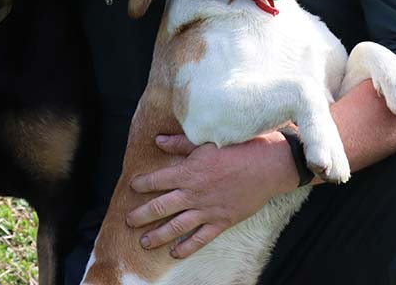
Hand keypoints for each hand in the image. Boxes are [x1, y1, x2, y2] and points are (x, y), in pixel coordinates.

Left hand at [125, 132, 297, 258]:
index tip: (132, 186)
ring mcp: (207, 209)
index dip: (142, 184)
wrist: (267, 165)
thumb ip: (181, 144)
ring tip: (144, 242)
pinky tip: (175, 253)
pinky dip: (187, 247)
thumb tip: (158, 141)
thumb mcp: (207, 141)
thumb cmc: (238, 148)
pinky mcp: (222, 221)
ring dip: (158, 235)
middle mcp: (194, 193)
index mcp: (188, 172)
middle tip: (128, 221)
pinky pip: (201, 238)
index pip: (157, 180)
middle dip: (141, 215)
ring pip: (177, 226)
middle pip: (160, 207)